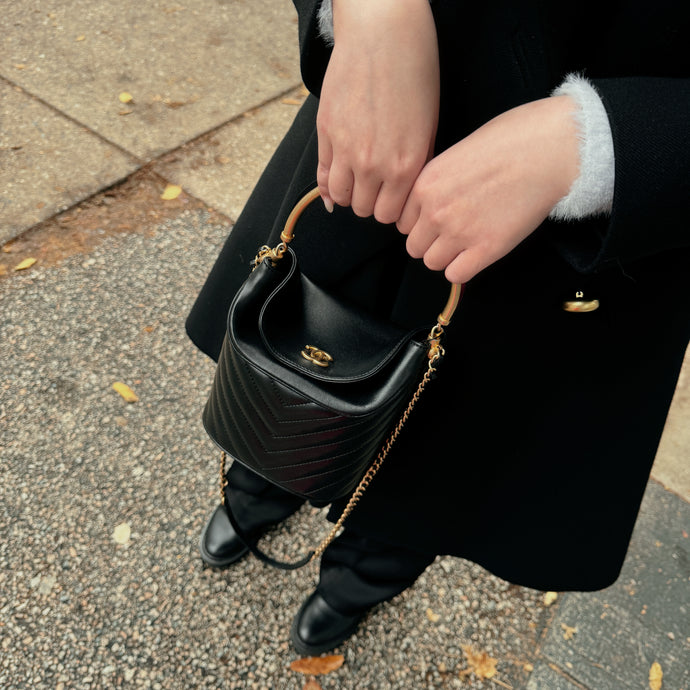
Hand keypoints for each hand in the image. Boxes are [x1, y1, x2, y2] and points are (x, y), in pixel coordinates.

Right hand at [317, 0, 438, 223]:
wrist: (384, 35)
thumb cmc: (414, 74)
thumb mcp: (428, 127)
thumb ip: (415, 166)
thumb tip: (399, 197)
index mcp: (405, 165)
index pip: (391, 215)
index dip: (392, 209)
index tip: (392, 199)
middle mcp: (374, 164)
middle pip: (364, 210)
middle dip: (371, 202)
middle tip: (376, 187)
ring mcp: (346, 150)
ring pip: (341, 197)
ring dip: (349, 194)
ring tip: (357, 180)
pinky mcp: (326, 133)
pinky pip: (322, 175)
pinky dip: (328, 183)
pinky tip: (336, 178)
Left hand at [397, 96, 580, 282]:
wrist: (549, 149)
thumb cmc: (511, 140)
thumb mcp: (457, 152)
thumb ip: (437, 182)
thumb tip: (432, 202)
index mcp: (425, 185)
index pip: (404, 222)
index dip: (420, 223)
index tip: (438, 218)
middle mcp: (434, 211)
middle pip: (415, 246)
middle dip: (432, 241)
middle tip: (455, 231)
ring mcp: (458, 232)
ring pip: (432, 262)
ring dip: (447, 256)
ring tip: (467, 242)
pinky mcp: (485, 249)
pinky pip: (456, 275)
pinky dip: (464, 268)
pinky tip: (477, 253)